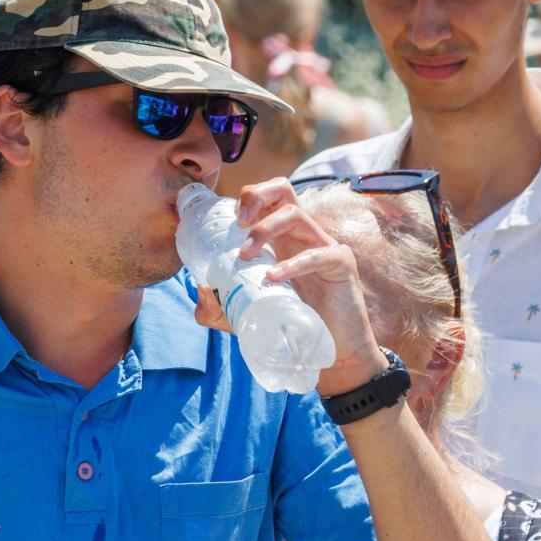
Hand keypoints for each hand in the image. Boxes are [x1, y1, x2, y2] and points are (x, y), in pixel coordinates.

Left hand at [190, 179, 385, 393]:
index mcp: (283, 237)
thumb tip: (200, 292)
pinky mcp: (341, 264)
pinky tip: (273, 277)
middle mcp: (303, 235)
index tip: (229, 222)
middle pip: (283, 189)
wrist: (334, 351)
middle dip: (255, 195)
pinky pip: (318, 254)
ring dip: (265, 229)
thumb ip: (221, 306)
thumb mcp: (249, 313)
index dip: (247, 199)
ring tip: (245, 254)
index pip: (267, 198)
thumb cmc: (295, 324)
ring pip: (296, 214)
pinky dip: (292, 263)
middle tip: (239, 222)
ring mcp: (324, 246)